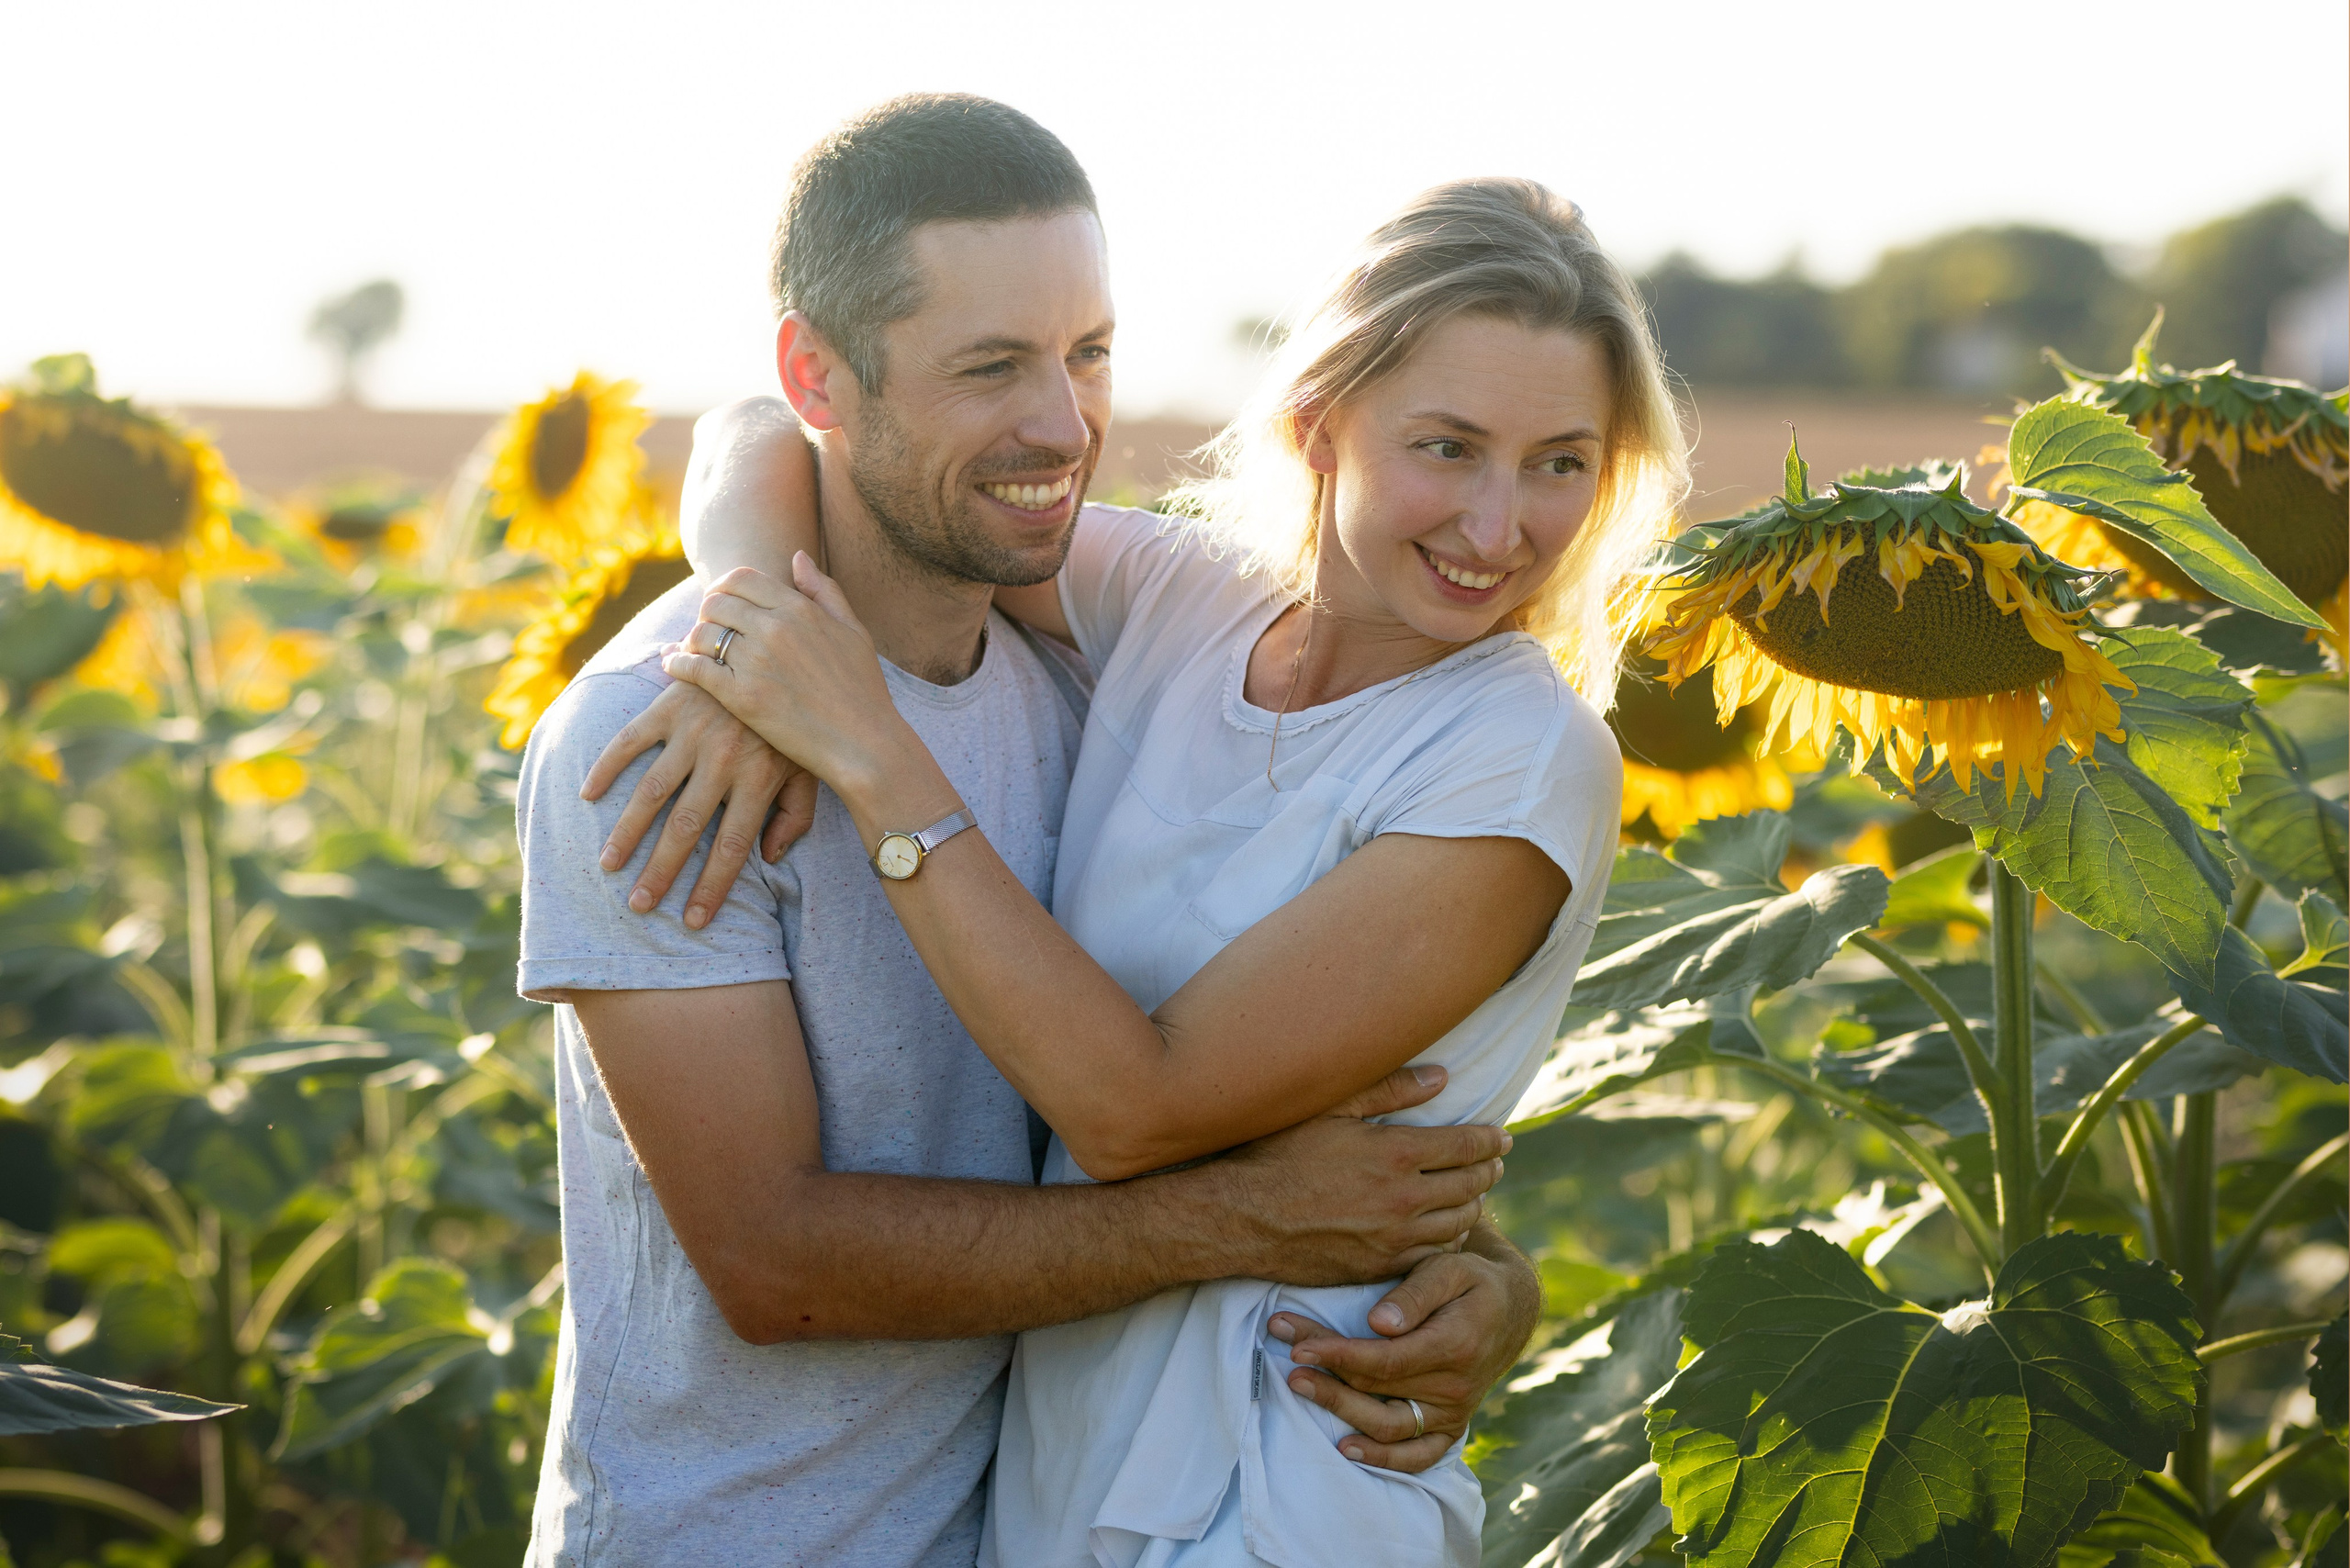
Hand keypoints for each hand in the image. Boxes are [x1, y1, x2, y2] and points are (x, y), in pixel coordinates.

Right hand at [579, 679, 818, 929]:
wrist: (775, 643)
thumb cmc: (794, 718)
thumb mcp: (808, 765)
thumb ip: (796, 814)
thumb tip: (768, 858)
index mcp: (761, 778)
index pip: (734, 847)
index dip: (713, 887)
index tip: (693, 922)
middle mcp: (725, 758)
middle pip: (688, 828)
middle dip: (662, 871)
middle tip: (640, 906)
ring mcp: (694, 730)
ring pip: (653, 792)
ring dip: (628, 832)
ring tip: (610, 866)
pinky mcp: (669, 705)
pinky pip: (630, 740)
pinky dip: (606, 766)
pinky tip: (587, 795)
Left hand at [662, 558, 913, 798]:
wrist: (865, 743)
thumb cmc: (863, 689)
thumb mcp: (853, 630)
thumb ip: (824, 590)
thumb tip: (797, 556)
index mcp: (799, 608)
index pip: (741, 578)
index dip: (724, 587)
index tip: (722, 604)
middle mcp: (775, 628)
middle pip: (715, 602)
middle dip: (706, 613)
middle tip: (706, 630)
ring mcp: (756, 662)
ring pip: (701, 633)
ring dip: (691, 639)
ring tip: (694, 651)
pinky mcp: (741, 697)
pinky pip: (694, 668)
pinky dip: (677, 664)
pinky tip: (674, 666)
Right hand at [1210, 1067, 1509, 1286]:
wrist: (1242, 1218)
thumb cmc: (1279, 1154)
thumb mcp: (1330, 1108)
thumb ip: (1390, 1089)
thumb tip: (1441, 1077)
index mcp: (1396, 1153)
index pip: (1466, 1146)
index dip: (1490, 1139)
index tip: (1501, 1136)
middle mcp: (1404, 1199)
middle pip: (1472, 1185)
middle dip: (1489, 1170)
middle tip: (1494, 1162)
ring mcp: (1395, 1239)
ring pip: (1460, 1223)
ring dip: (1474, 1205)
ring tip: (1473, 1192)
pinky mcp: (1380, 1267)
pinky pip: (1434, 1256)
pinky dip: (1449, 1240)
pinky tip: (1444, 1229)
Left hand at [1270, 1224, 1540, 1472]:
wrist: (1510, 1310)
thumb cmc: (1471, 1281)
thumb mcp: (1450, 1268)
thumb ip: (1416, 1293)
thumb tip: (1377, 1323)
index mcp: (1455, 1345)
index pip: (1385, 1359)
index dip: (1338, 1355)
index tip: (1298, 1343)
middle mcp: (1456, 1387)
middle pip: (1376, 1388)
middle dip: (1325, 1373)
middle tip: (1286, 1357)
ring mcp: (1453, 1412)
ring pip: (1389, 1427)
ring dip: (1340, 1411)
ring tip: (1299, 1388)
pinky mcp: (1450, 1427)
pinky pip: (1418, 1456)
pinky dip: (1384, 1459)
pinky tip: (1347, 1447)